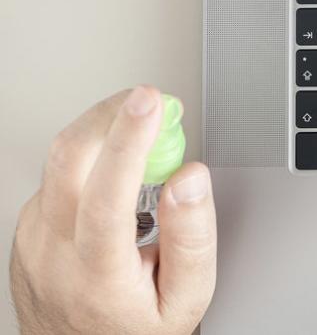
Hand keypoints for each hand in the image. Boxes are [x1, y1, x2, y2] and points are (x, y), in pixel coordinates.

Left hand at [10, 87, 216, 334]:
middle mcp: (52, 254)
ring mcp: (30, 240)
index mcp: (96, 275)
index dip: (130, 140)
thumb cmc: (138, 328)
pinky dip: (89, 160)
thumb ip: (193, 237)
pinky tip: (116, 174)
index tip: (152, 104)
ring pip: (59, 162)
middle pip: (67, 159)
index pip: (107, 195)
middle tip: (149, 101)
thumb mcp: (187, 296)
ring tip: (143, 141)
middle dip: (110, 114)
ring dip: (100, 134)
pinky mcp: (25, 229)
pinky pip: (55, 177)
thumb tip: (191, 177)